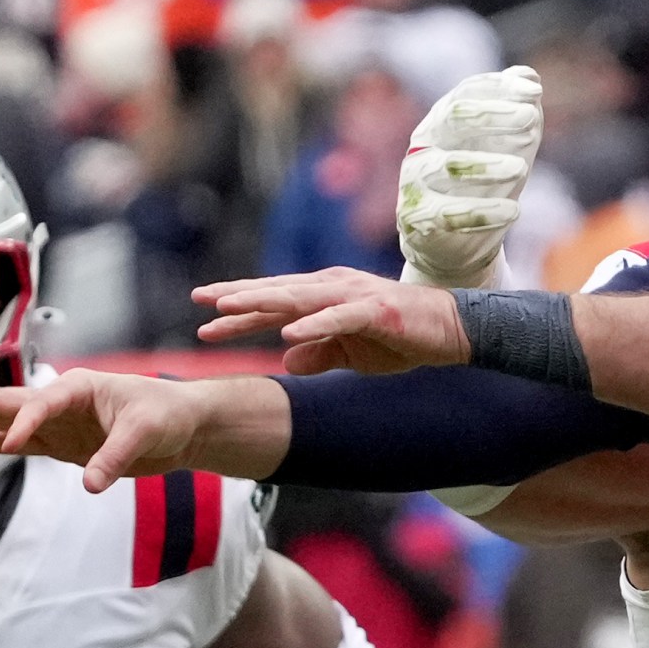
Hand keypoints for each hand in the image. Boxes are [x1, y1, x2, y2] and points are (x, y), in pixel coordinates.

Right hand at [0, 372, 221, 491]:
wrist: (183, 426)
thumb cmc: (167, 414)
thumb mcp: (145, 432)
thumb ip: (114, 457)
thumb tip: (90, 486)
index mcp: (80, 387)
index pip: (41, 404)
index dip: (24, 423)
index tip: (12, 445)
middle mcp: (62, 402)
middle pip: (7, 404)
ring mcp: (59, 425)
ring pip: (7, 424)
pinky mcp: (64, 446)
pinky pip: (22, 446)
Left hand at [194, 271, 469, 375]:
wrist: (451, 330)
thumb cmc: (401, 337)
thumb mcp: (352, 353)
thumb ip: (319, 352)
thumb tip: (287, 358)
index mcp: (324, 297)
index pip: (273, 304)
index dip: (239, 311)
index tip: (203, 319)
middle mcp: (332, 288)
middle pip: (276, 293)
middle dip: (236, 297)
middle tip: (198, 300)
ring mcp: (352, 297)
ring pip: (298, 298)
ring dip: (262, 302)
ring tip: (229, 308)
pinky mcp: (374, 310)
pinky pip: (337, 318)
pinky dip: (312, 324)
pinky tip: (287, 333)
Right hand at [400, 66, 542, 289]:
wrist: (457, 244)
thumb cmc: (483, 186)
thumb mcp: (507, 148)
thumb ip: (517, 112)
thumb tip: (528, 76)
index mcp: (443, 120)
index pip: (467, 93)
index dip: (500, 89)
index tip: (535, 93)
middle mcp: (425, 144)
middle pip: (452, 117)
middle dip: (492, 115)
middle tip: (531, 119)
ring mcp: (415, 180)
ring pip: (447, 165)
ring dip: (487, 165)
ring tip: (522, 170)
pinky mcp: (415, 218)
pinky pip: (446, 213)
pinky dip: (483, 212)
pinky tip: (514, 211)